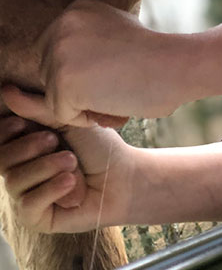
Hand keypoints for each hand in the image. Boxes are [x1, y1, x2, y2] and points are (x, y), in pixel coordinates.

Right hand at [0, 115, 133, 232]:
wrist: (123, 177)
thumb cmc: (100, 147)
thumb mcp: (70, 122)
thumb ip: (39, 110)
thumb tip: (8, 91)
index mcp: (28, 143)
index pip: (1, 138)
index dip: (6, 132)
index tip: (22, 124)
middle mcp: (23, 168)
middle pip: (1, 159)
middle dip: (28, 147)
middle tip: (54, 141)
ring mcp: (28, 194)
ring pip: (13, 181)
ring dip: (46, 167)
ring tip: (72, 162)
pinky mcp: (36, 217)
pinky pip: (27, 205)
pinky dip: (51, 189)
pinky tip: (71, 182)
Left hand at [2, 0, 186, 126]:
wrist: (181, 64)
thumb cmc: (159, 58)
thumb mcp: (115, 40)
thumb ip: (82, 50)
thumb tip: (10, 96)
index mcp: (75, 10)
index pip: (58, 57)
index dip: (90, 73)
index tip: (122, 69)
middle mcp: (61, 25)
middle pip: (52, 77)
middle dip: (84, 90)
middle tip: (126, 80)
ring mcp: (59, 52)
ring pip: (57, 97)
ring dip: (87, 105)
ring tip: (123, 92)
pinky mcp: (62, 82)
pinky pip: (64, 116)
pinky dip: (90, 118)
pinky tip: (117, 103)